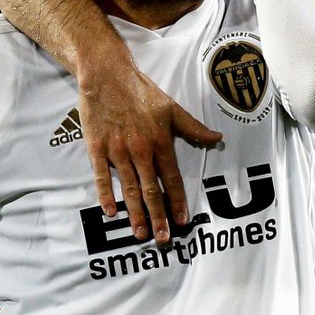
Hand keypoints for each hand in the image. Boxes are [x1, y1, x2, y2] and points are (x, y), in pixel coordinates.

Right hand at [79, 55, 221, 242]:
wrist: (106, 75)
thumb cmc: (140, 91)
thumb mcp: (171, 107)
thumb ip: (193, 127)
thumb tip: (217, 138)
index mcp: (160, 142)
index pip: (173, 178)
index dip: (178, 201)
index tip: (183, 221)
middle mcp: (140, 150)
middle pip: (152, 190)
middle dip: (158, 216)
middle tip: (163, 238)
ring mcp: (117, 151)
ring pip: (130, 188)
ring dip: (135, 213)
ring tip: (140, 233)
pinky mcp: (97, 149)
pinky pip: (102, 177)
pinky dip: (106, 195)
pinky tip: (111, 212)